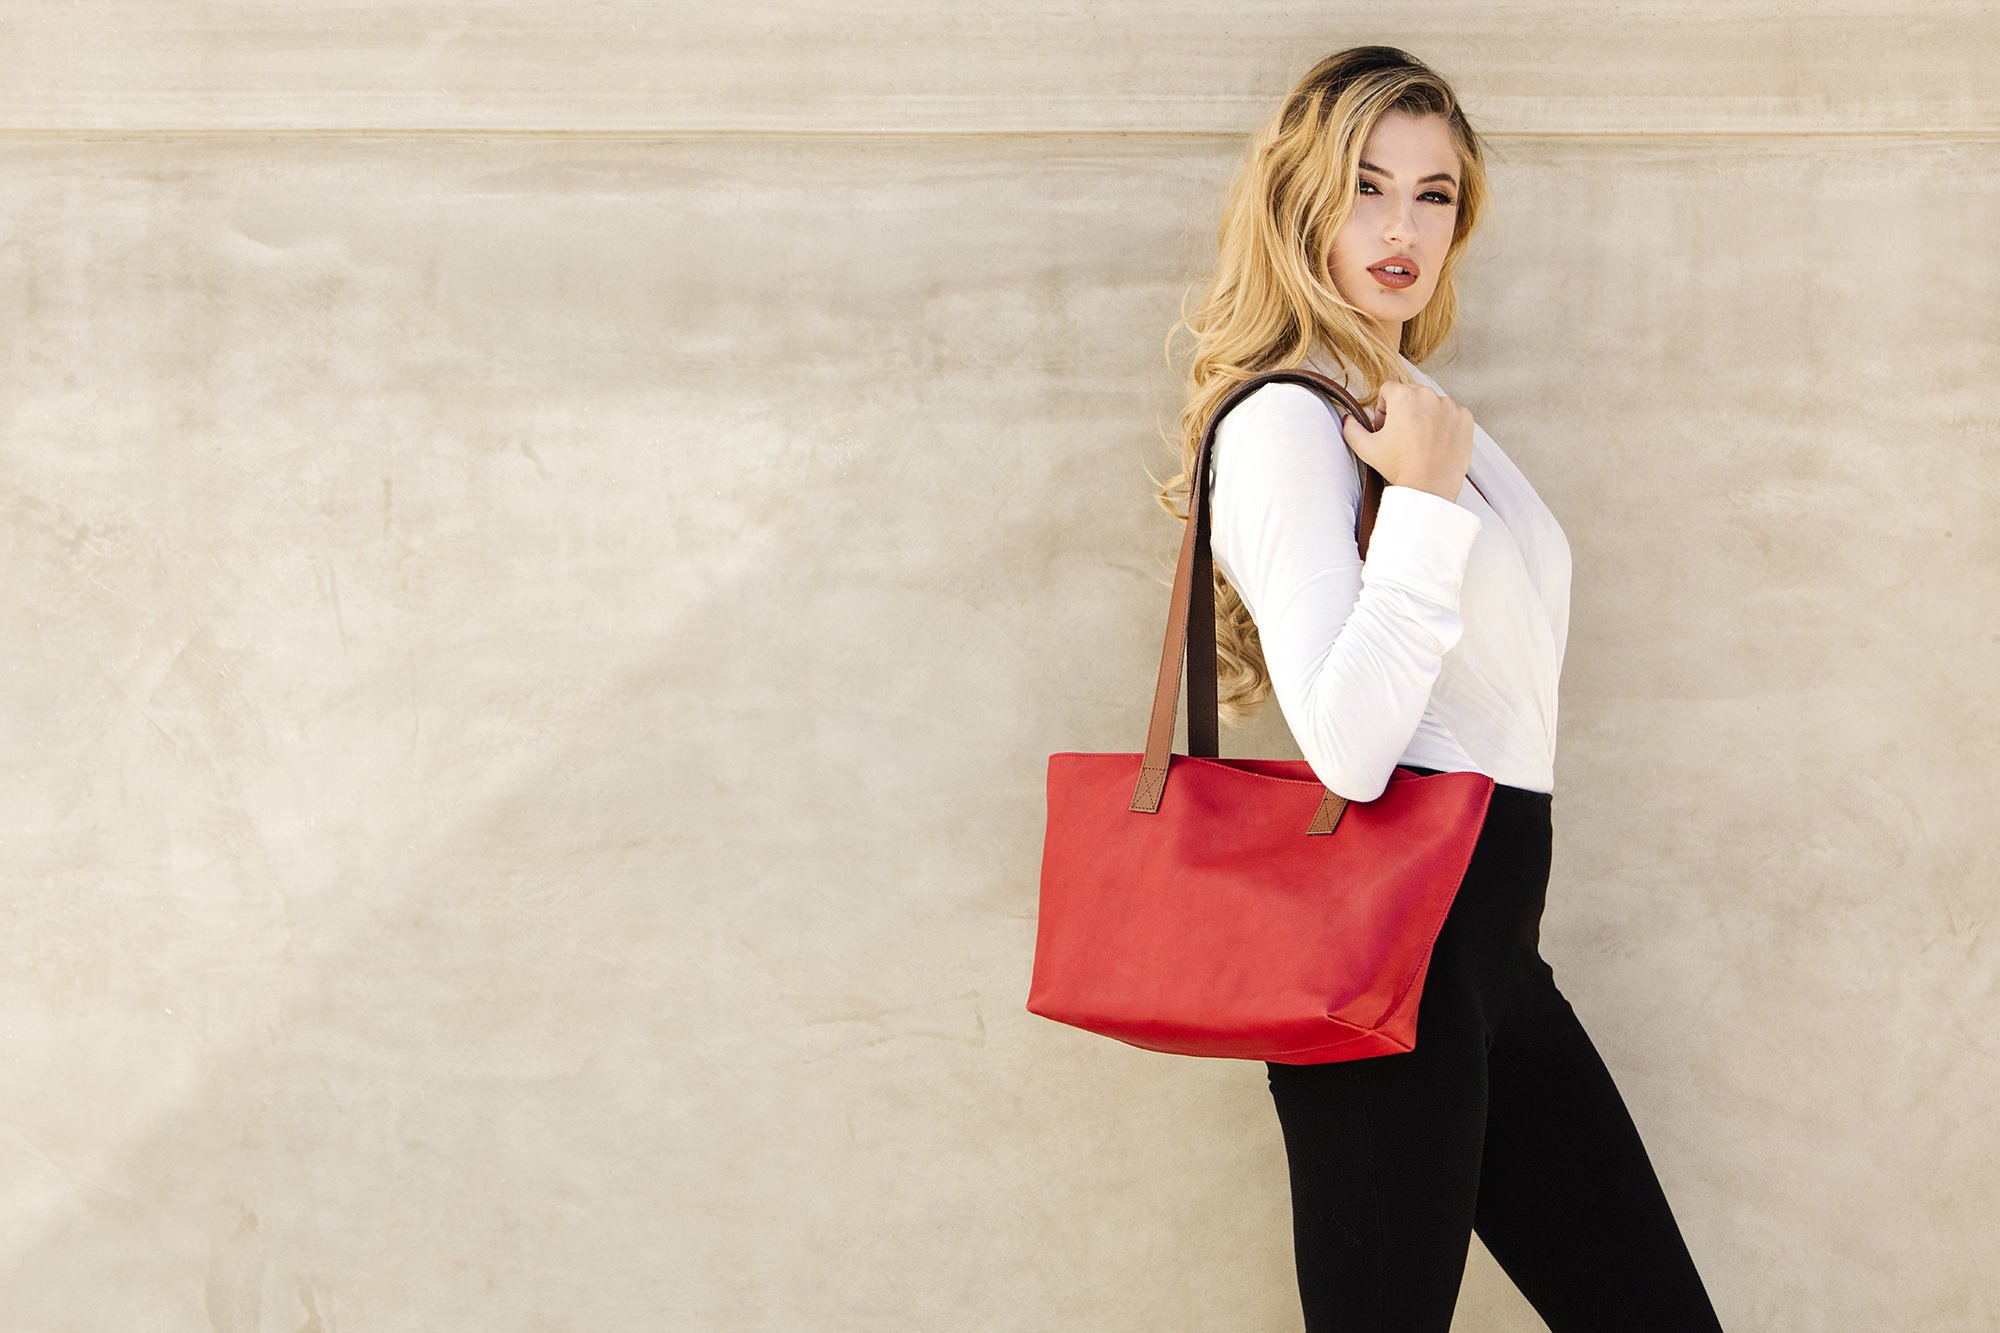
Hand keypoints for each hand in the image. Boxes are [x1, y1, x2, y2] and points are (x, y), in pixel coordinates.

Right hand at [1338, 380, 1473, 502]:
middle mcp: (1428, 396)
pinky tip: (1436, 443)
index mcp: (1403, 397)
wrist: (1429, 488)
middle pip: (1411, 394)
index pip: (1388, 389)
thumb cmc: (1400, 468)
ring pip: (1432, 403)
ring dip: (1425, 416)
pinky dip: (1445, 425)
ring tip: (1420, 442)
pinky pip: (1452, 414)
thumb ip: (1351, 429)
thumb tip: (1347, 420)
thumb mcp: (1366, 449)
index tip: (1387, 426)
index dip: (1383, 409)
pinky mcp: (1465, 418)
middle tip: (1402, 436)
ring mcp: (1449, 406)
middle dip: (1404, 411)